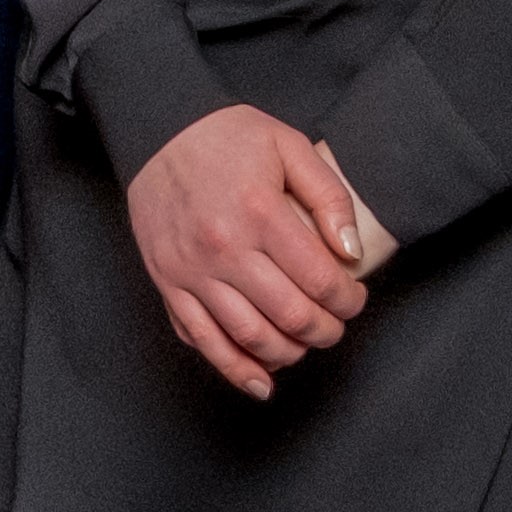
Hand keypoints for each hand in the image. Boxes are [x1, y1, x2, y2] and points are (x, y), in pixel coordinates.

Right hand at [123, 106, 380, 401]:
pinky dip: (234, 369)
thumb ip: (328, 196)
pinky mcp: (168, 283)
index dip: (348, 300)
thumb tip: (351, 252)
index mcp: (259, 212)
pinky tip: (261, 381)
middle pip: (290, 316)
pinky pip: (202, 339)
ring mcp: (192, 271)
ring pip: (249, 337)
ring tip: (303, 345)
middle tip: (335, 325)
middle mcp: (224, 248)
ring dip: (288, 353)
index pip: (319, 280)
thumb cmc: (226, 136)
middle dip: (325, 331)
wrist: (157, 130)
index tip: (354, 298)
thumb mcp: (289, 145)